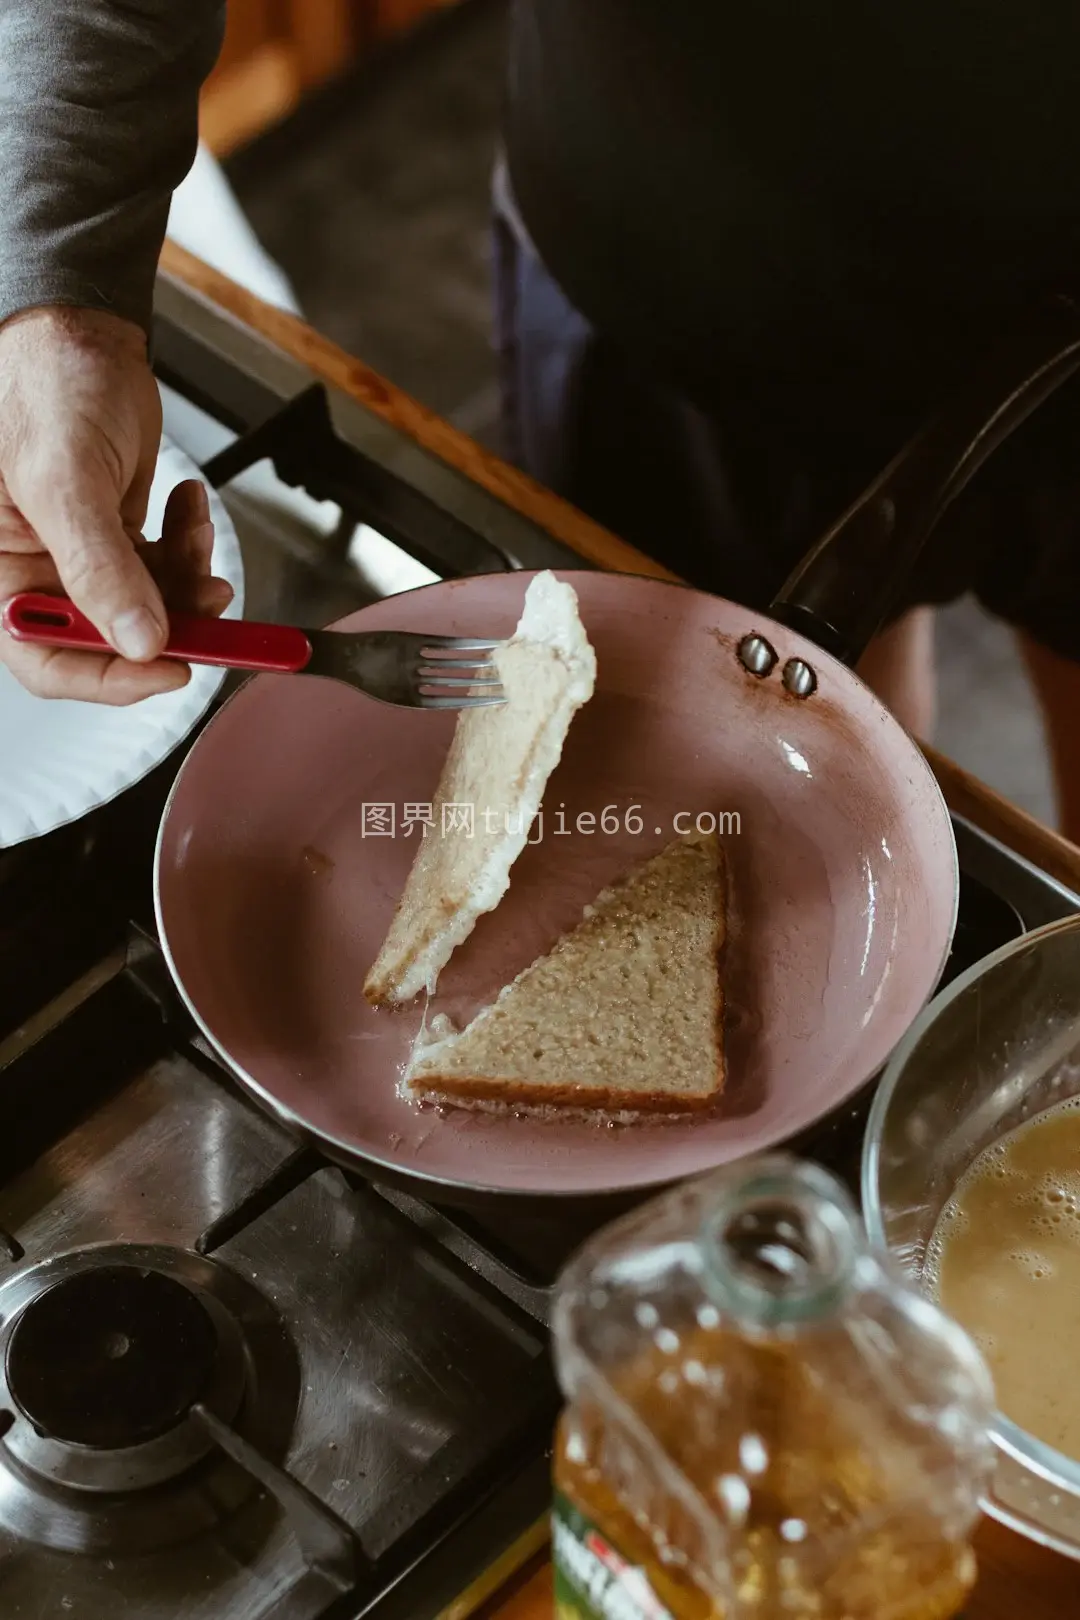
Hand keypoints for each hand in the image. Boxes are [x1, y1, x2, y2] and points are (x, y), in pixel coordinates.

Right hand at [0, 305, 232, 703]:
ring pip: (146, 607)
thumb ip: (99, 566)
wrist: (78, 326)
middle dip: (166, 623)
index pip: (44, 659)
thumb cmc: (44, 381)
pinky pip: (161, 568)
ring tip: (198, 536)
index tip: (172, 668)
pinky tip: (187, 505)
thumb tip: (139, 641)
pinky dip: (186, 545)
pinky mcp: (113, 535)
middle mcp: (34, 571)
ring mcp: (77, 556)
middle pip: (106, 639)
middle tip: (210, 605)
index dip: (108, 678)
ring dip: (186, 582)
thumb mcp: (64, 477)